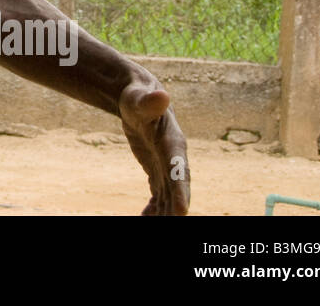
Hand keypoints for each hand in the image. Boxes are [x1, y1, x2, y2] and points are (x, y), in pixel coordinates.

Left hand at [119, 76, 189, 214]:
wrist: (138, 99)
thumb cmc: (138, 96)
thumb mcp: (139, 99)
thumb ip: (150, 101)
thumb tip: (162, 95)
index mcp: (173, 142)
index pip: (178, 169)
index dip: (181, 190)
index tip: (182, 210)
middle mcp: (174, 158)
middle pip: (177, 188)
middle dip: (175, 208)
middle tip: (169, 224)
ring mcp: (166, 166)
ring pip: (168, 195)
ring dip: (164, 212)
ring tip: (153, 225)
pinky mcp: (157, 170)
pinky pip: (158, 194)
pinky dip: (154, 207)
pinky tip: (146, 218)